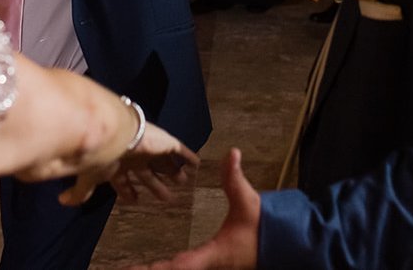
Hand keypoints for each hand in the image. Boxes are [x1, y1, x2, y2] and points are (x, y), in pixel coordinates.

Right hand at [58, 121, 198, 207]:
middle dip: (155, 186)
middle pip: (147, 174)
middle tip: (165, 198)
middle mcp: (133, 155)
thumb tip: (62, 201)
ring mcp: (150, 148)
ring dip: (172, 173)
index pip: (123, 179)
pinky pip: (181, 150)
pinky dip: (189, 157)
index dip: (128, 190)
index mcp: (116, 162)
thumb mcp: (89, 178)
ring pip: (164, 163)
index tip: (134, 200)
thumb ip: (79, 192)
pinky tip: (197, 164)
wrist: (112, 131)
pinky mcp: (166, 142)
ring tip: (183, 182)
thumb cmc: (99, 155)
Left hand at [129, 149, 259, 268]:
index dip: (157, 269)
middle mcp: (210, 264)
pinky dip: (170, 267)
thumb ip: (236, 178)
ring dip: (159, 269)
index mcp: (214, 254)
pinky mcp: (215, 264)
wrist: (288, 244)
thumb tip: (232, 153)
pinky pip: (186, 267)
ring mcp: (213, 267)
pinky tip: (160, 264)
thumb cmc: (267, 227)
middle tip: (124, 269)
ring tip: (134, 268)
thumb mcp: (249, 201)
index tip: (134, 269)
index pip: (180, 265)